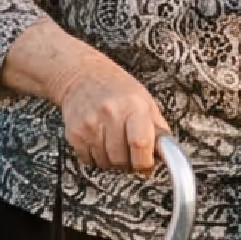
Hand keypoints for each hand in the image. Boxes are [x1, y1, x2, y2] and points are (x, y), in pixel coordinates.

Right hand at [57, 58, 167, 174]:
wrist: (83, 75)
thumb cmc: (118, 89)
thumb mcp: (146, 102)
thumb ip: (158, 131)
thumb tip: (165, 158)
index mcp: (134, 106)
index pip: (140, 144)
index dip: (145, 162)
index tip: (147, 164)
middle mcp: (110, 113)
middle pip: (121, 160)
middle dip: (129, 162)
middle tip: (129, 151)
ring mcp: (90, 124)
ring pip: (105, 163)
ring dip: (112, 160)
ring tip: (114, 142)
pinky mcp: (74, 133)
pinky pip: (89, 161)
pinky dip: (97, 157)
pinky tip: (99, 140)